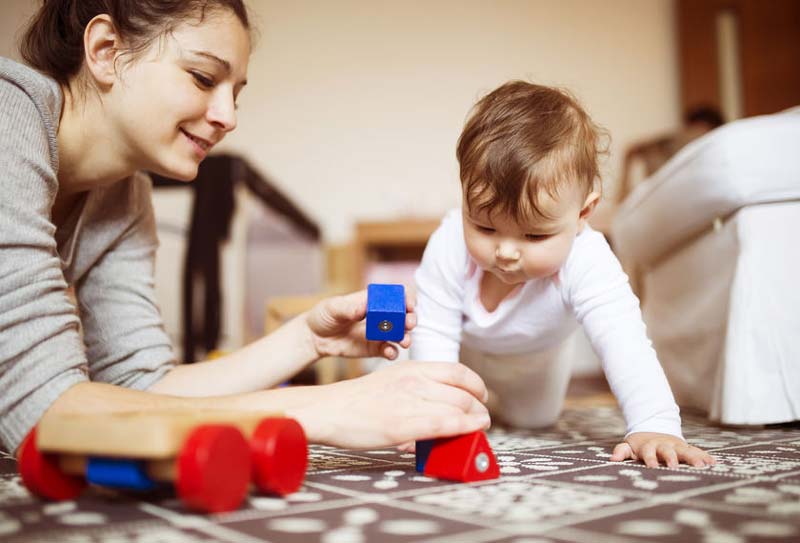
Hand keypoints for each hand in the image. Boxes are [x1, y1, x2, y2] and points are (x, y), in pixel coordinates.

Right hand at [287, 361, 489, 448]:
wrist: (330, 410)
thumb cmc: (359, 400)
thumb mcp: (392, 381)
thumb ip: (418, 387)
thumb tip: (442, 403)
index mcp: (412, 367)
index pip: (458, 371)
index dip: (477, 384)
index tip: (481, 396)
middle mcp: (415, 380)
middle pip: (463, 391)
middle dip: (479, 405)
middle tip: (482, 416)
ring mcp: (411, 401)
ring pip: (460, 407)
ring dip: (477, 419)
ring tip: (480, 426)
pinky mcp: (406, 424)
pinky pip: (447, 424)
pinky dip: (466, 427)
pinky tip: (472, 431)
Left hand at [306, 289, 415, 359]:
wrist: (315, 337)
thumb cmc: (324, 315)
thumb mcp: (333, 307)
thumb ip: (349, 307)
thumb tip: (364, 308)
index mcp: (373, 300)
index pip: (396, 296)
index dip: (406, 299)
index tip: (410, 305)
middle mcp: (380, 316)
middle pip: (403, 315)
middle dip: (410, 319)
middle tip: (409, 324)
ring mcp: (379, 333)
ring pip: (400, 334)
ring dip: (406, 337)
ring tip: (404, 341)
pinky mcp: (375, 348)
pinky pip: (389, 351)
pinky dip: (393, 352)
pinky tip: (390, 352)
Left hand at [610, 432, 715, 467]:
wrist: (655, 429)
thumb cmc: (641, 445)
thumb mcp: (630, 446)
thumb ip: (622, 451)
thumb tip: (612, 459)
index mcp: (649, 446)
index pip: (648, 452)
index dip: (649, 458)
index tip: (652, 466)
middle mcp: (664, 445)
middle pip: (668, 451)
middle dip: (671, 458)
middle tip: (675, 466)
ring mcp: (676, 446)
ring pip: (685, 451)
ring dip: (693, 458)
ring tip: (701, 466)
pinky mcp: (687, 448)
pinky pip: (697, 451)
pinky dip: (704, 456)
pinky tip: (713, 462)